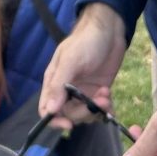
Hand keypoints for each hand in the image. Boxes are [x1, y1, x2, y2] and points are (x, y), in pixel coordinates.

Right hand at [39, 3, 126, 129]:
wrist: (109, 30)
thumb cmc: (86, 41)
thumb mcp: (71, 61)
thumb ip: (59, 85)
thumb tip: (49, 111)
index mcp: (54, 81)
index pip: (47, 108)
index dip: (54, 120)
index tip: (69, 125)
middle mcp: (67, 89)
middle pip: (69, 114)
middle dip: (84, 112)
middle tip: (99, 102)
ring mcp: (83, 91)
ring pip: (85, 114)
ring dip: (96, 110)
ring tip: (106, 96)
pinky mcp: (98, 91)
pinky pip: (98, 109)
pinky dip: (105, 108)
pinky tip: (109, 97)